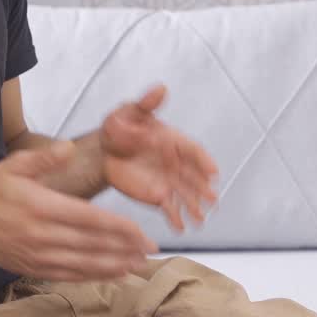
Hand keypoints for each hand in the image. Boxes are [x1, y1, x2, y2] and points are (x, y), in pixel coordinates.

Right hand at [0, 143, 157, 281]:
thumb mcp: (13, 166)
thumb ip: (44, 158)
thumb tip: (69, 148)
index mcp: (42, 207)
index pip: (90, 220)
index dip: (119, 229)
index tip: (142, 233)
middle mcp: (43, 235)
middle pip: (93, 245)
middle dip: (125, 249)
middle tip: (151, 250)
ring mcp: (39, 256)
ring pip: (85, 265)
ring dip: (115, 266)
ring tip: (139, 265)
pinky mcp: (36, 269)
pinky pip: (71, 275)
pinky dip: (94, 277)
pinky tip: (114, 275)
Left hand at [101, 85, 218, 230]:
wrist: (103, 150)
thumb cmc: (119, 126)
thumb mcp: (130, 112)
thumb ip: (146, 103)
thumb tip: (161, 88)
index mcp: (173, 141)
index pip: (193, 151)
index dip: (204, 162)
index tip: (213, 172)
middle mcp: (175, 163)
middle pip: (193, 177)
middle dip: (203, 189)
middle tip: (212, 200)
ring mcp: (168, 181)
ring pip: (185, 195)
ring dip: (194, 208)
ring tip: (201, 219)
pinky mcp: (157, 195)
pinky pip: (169, 208)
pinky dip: (176, 218)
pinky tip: (181, 228)